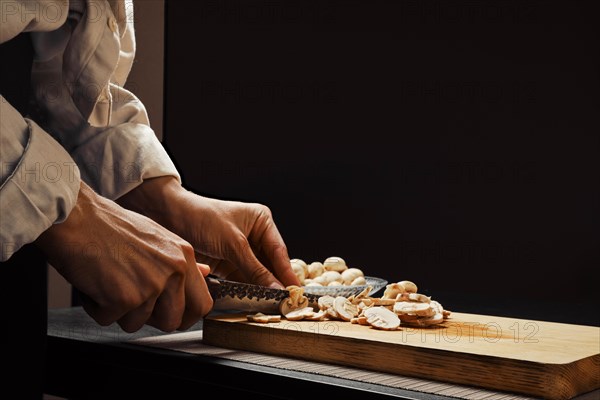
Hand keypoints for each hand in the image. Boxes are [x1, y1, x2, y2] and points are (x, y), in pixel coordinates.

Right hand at [36, 182, 212, 332]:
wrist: (77, 217)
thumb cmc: (110, 227)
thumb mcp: (158, 239)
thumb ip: (181, 262)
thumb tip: (206, 274)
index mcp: (184, 257)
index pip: (202, 304)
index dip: (185, 316)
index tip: (171, 315)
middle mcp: (173, 271)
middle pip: (172, 322)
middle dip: (149, 319)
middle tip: (131, 300)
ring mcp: (150, 285)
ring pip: (137, 324)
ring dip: (118, 310)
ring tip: (109, 281)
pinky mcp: (124, 298)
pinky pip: (109, 320)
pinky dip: (96, 307)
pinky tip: (94, 283)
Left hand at [117, 177, 299, 288]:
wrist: (168, 217)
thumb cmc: (201, 218)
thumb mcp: (233, 244)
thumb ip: (255, 269)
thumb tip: (275, 288)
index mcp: (261, 221)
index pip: (279, 252)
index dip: (287, 273)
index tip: (294, 292)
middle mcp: (254, 235)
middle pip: (270, 265)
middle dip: (274, 283)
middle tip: (283, 303)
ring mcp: (240, 250)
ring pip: (256, 274)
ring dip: (259, 288)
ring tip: (267, 304)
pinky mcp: (226, 262)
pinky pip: (241, 278)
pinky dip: (244, 289)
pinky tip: (249, 300)